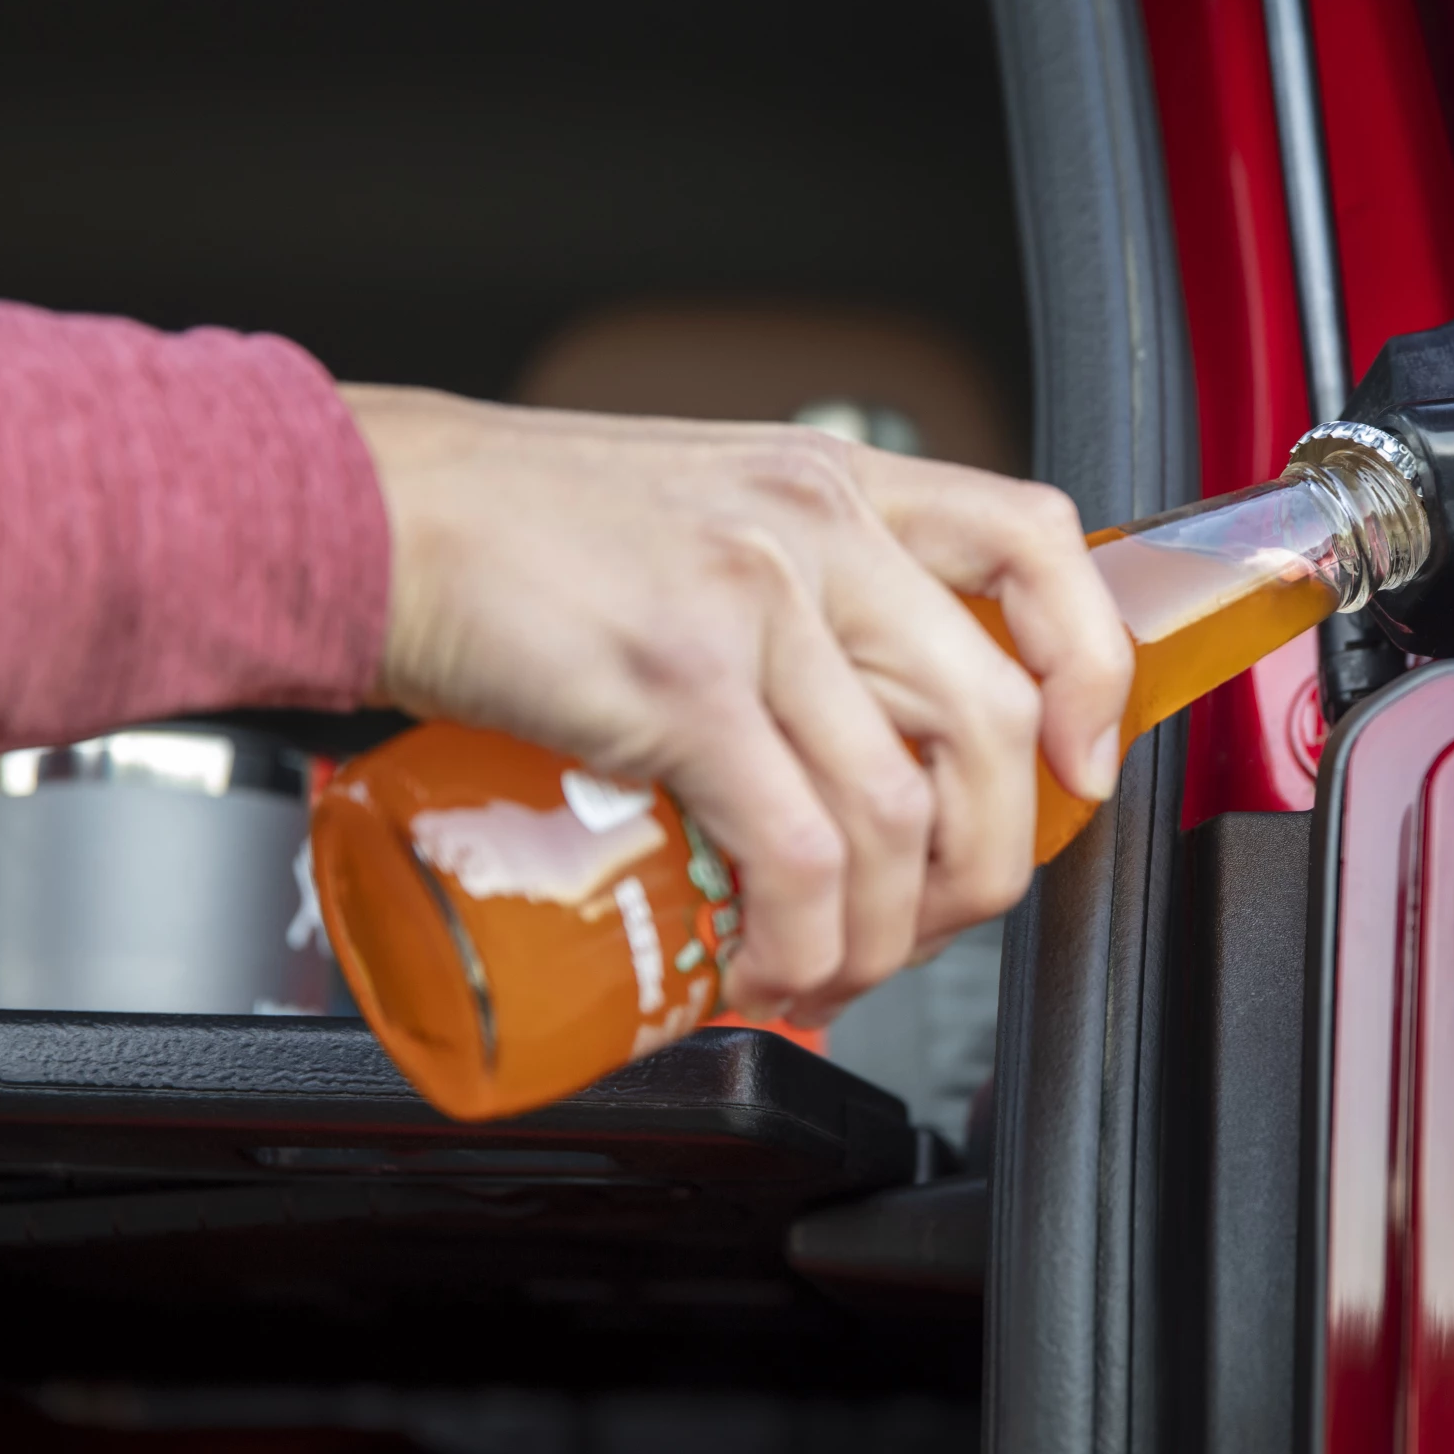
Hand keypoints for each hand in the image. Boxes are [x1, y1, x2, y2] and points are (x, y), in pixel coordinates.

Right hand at [341, 387, 1134, 1024]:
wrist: (363, 516)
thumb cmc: (513, 535)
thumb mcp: (698, 515)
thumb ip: (790, 592)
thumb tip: (855, 739)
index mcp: (833, 483)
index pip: (1038, 544)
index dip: (1090, 667)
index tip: (1076, 762)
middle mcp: (815, 528)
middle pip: (988, 718)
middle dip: (986, 860)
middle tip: (934, 922)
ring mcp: (752, 603)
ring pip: (900, 807)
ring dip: (887, 932)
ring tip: (833, 970)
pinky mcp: (679, 684)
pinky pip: (799, 847)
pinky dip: (804, 939)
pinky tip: (770, 968)